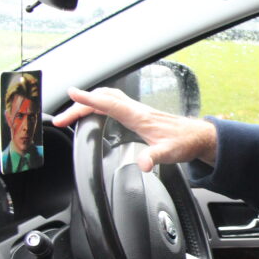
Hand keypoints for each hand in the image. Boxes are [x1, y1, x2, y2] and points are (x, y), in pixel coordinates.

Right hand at [53, 87, 217, 170]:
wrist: (198, 137)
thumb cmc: (185, 142)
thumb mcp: (170, 153)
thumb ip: (155, 157)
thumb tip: (143, 165)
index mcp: (139, 116)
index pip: (109, 103)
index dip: (89, 98)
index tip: (71, 93)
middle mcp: (136, 110)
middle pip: (102, 99)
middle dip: (79, 105)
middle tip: (60, 119)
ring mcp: (136, 110)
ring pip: (107, 98)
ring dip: (87, 103)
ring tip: (70, 114)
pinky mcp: (138, 114)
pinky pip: (112, 103)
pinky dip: (98, 103)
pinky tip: (94, 111)